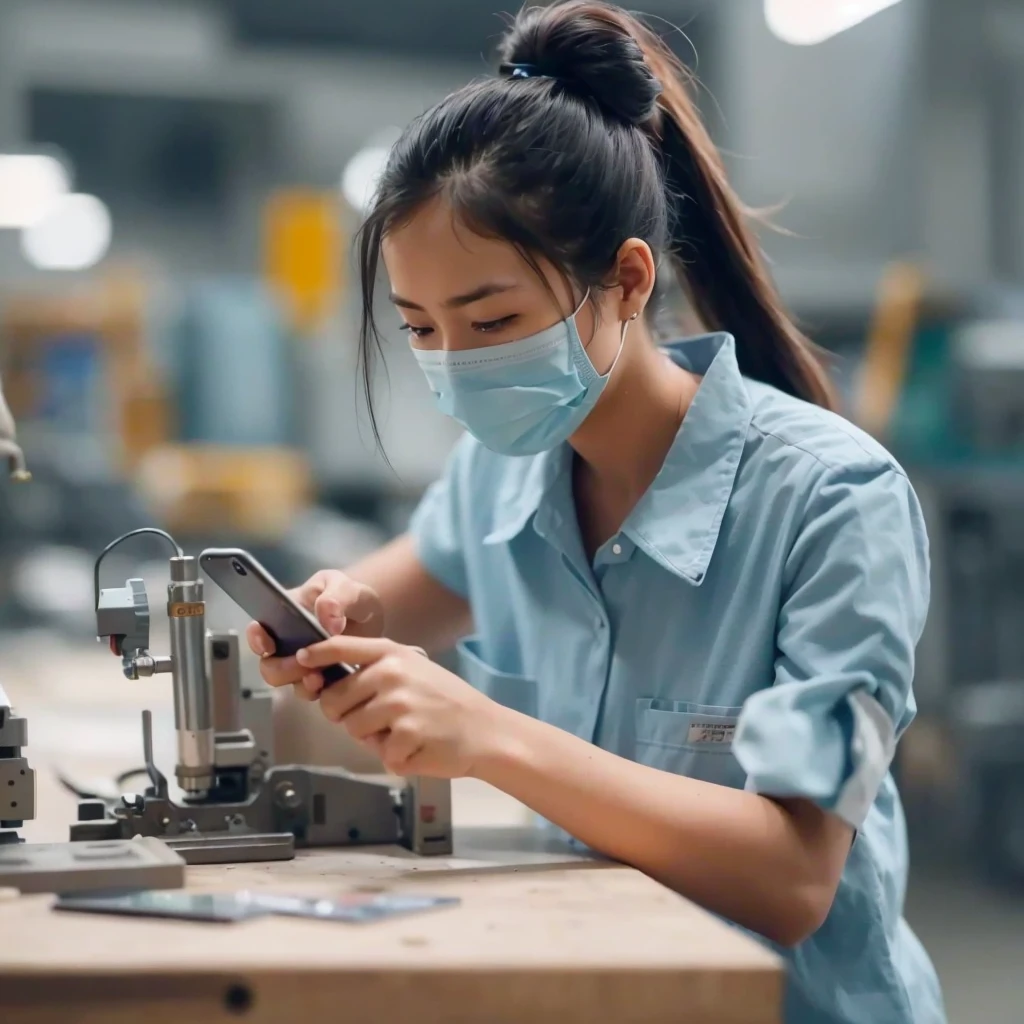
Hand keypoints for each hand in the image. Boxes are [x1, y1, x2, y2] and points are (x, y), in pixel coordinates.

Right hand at [245, 570, 383, 699]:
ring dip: (300, 683)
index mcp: (285, 615)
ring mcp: (305, 662)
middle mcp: (288, 643)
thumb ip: (336, 598)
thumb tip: (329, 623)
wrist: (372, 614)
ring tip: (318, 678)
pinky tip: (334, 685)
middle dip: (281, 668)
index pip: (259, 629)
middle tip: (302, 662)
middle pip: (270, 665)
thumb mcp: (345, 587)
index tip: (267, 645)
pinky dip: (321, 691)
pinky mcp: (323, 677)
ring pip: (290, 682)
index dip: (256, 639)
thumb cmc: (351, 595)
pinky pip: (315, 691)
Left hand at [295, 635, 504, 777]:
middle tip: (378, 719)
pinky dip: (396, 756)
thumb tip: (327, 682)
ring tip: (403, 730)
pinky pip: (379, 753)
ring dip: (372, 738)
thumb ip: (376, 670)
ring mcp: (398, 703)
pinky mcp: (406, 734)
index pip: (340, 647)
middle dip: (346, 716)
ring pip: (351, 729)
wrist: (486, 730)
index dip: (315, 655)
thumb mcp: (414, 669)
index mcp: (392, 653)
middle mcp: (392, 673)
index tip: (301, 661)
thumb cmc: (445, 702)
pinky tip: (418, 745)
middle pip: (333, 701)